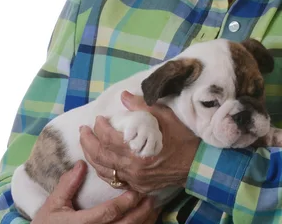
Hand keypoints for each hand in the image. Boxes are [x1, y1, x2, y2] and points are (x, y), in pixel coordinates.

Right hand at [32, 160, 159, 223]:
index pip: (107, 214)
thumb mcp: (53, 205)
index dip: (123, 203)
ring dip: (142, 222)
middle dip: (139, 212)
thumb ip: (67, 185)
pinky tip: (146, 220)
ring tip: (153, 207)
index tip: (135, 190)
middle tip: (150, 197)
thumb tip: (82, 164)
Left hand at [80, 91, 199, 194]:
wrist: (198, 162)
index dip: (100, 128)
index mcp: (137, 150)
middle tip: (83, 130)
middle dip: (88, 142)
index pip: (109, 139)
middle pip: (101, 156)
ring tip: (86, 144)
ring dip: (92, 157)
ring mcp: (135, 180)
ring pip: (105, 170)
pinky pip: (115, 180)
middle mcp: (133, 168)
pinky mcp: (139, 186)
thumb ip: (141, 106)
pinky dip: (104, 170)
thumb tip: (124, 95)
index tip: (98, 119)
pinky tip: (100, 163)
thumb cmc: (182, 137)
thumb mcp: (163, 116)